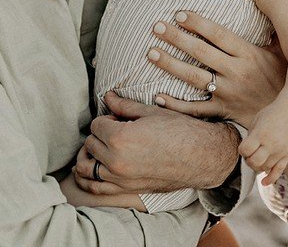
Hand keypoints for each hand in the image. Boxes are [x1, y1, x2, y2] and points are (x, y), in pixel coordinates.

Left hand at [73, 92, 240, 195]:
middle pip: (90, 144)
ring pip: (86, 167)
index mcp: (121, 138)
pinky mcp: (126, 191)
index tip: (120, 119)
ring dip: (89, 156)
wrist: (202, 157)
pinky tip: (91, 169)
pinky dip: (87, 180)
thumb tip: (107, 96)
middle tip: (117, 130)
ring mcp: (120, 179)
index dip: (108, 118)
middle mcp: (116, 161)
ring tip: (101, 148)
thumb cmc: (180, 131)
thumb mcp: (151, 113)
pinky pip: (95, 188)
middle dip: (100, 135)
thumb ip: (124, 106)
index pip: (96, 125)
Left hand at [148, 10, 285, 126]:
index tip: (179, 13)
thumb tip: (268, 5)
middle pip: (201, 52)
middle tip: (156, 26)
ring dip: (170, 65)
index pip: (219, 35)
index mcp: (249, 54)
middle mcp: (237, 72)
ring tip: (151, 52)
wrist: (287, 118)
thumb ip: (270, 32)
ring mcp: (228, 93)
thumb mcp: (281, 53)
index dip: (198, 23)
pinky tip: (157, 95)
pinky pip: (196, 109)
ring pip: (194, 77)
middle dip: (177, 38)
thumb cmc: (284, 80)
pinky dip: (175, 104)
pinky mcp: (223, 111)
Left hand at [240, 102, 287, 185]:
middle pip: (254, 162)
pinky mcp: (287, 156)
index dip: (242, 150)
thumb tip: (246, 153)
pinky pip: (278, 172)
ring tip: (258, 156)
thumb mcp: (257, 121)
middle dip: (248, 160)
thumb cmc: (272, 114)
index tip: (245, 145)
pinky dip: (270, 179)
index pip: (245, 150)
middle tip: (250, 153)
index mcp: (262, 134)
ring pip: (265, 168)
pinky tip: (264, 182)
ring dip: (258, 166)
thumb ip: (251, 137)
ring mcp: (281, 152)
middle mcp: (272, 144)